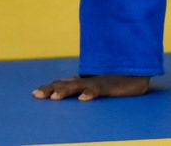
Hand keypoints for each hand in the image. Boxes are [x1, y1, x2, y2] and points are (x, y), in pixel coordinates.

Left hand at [33, 74, 150, 101]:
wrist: (136, 72)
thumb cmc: (115, 80)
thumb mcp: (95, 85)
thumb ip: (83, 86)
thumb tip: (68, 88)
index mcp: (82, 80)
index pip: (61, 82)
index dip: (48, 87)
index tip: (34, 93)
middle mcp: (87, 80)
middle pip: (65, 83)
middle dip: (51, 89)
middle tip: (37, 95)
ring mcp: (97, 82)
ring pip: (79, 86)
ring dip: (66, 91)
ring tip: (54, 97)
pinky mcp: (110, 86)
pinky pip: (99, 89)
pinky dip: (90, 93)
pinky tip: (83, 99)